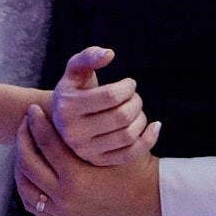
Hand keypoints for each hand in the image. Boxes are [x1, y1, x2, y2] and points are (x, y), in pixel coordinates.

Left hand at [15, 106, 162, 215]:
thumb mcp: (115, 141)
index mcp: (77, 175)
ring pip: (26, 185)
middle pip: (28, 163)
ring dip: (19, 163)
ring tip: (22, 145)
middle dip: (22, 141)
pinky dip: (27, 187)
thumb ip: (96, 118)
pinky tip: (28, 170)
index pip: (46, 143)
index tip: (32, 110)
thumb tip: (97, 66)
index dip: (36, 123)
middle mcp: (66, 196)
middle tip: (23, 125)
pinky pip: (33, 205)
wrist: (146, 197)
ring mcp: (63, 211)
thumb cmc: (132, 163)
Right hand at [51, 46, 160, 164]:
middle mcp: (73, 132)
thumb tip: (109, 54)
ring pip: (128, 135)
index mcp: (67, 107)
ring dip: (142, 118)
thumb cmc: (74, 91)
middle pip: (122, 116)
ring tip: (137, 110)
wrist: (61, 122)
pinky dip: (149, 140)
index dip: (127, 87)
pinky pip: (131, 154)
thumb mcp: (74, 71)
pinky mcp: (98, 161)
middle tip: (135, 97)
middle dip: (136, 102)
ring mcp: (85, 150)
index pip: (111, 96)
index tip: (129, 84)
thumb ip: (89, 56)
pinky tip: (154, 126)